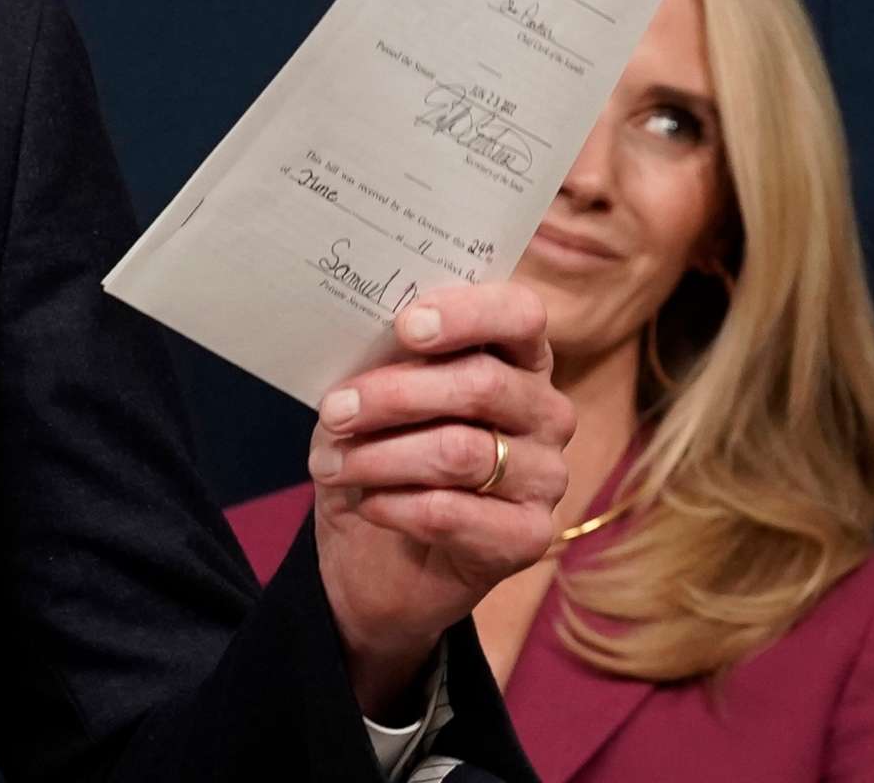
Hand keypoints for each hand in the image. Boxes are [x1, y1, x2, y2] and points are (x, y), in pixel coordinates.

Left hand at [307, 283, 572, 717]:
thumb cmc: (383, 452)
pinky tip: (366, 504)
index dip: (467, 314)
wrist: (379, 558)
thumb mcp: (374, 397)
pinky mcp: (529, 536)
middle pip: (482, 385)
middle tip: (333, 411)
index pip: (520, 315)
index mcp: (517, 358)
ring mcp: (546, 476)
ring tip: (328, 463)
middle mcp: (546, 412)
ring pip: (461, 451)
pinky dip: (394, 505)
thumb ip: (385, 363)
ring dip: (379, 456)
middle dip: (394, 395)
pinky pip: (453, 512)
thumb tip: (369, 338)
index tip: (406, 327)